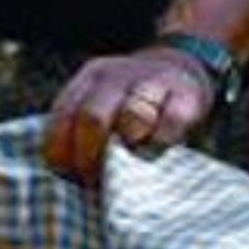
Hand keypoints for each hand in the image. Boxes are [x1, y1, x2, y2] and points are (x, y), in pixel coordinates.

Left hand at [43, 47, 215, 180]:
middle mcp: (117, 75)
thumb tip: (67, 175)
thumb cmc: (132, 100)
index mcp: (90, 77)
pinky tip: (152, 155)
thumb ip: (82, 128)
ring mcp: (152, 82)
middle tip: (94, 181)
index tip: (68, 174)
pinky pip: (170, 123)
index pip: (64, 113)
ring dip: (125, 151)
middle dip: (89, 156)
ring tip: (122, 173)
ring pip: (133, 116)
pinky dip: (159, 144)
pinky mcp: (186, 96)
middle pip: (93, 117)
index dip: (61, 150)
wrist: (181, 67)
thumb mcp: (102, 101)